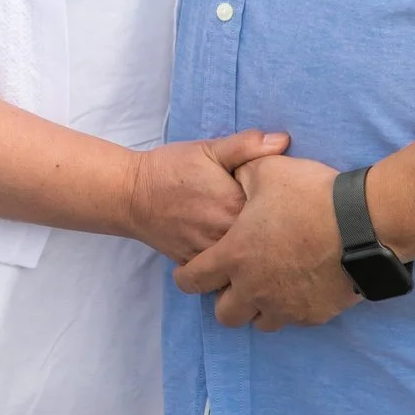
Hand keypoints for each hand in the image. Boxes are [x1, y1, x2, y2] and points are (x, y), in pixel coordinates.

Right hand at [127, 130, 289, 261]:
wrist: (130, 195)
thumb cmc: (171, 168)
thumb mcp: (209, 149)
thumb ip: (248, 146)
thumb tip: (284, 140)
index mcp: (236, 205)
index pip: (278, 212)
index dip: (283, 206)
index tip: (284, 199)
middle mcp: (225, 235)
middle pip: (265, 240)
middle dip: (271, 231)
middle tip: (275, 221)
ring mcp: (209, 255)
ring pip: (245, 262)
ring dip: (252, 252)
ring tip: (258, 239)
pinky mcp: (195, 266)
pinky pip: (222, 273)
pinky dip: (231, 266)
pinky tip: (234, 253)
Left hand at [173, 154, 358, 329]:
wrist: (362, 225)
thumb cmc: (310, 196)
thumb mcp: (268, 171)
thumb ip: (243, 174)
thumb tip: (237, 176)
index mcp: (234, 256)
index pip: (192, 280)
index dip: (185, 276)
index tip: (189, 272)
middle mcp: (254, 289)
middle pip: (225, 314)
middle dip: (225, 300)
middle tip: (235, 281)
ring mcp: (285, 307)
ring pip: (260, 322)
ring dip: (258, 307)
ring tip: (270, 285)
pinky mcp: (314, 316)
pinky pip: (294, 319)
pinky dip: (291, 307)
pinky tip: (301, 286)